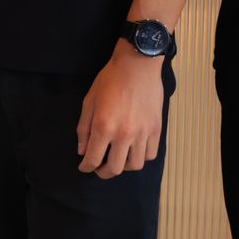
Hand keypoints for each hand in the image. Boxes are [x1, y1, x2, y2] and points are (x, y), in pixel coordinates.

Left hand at [76, 45, 164, 177]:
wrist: (137, 65)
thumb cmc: (110, 80)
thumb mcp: (89, 101)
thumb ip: (84, 128)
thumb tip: (83, 150)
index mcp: (104, 127)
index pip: (93, 159)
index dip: (86, 167)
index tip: (84, 167)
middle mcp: (124, 134)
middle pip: (115, 168)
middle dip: (103, 172)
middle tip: (99, 168)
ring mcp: (142, 133)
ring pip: (134, 165)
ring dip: (123, 166)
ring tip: (117, 159)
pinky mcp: (156, 129)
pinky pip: (150, 154)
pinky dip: (141, 157)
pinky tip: (133, 150)